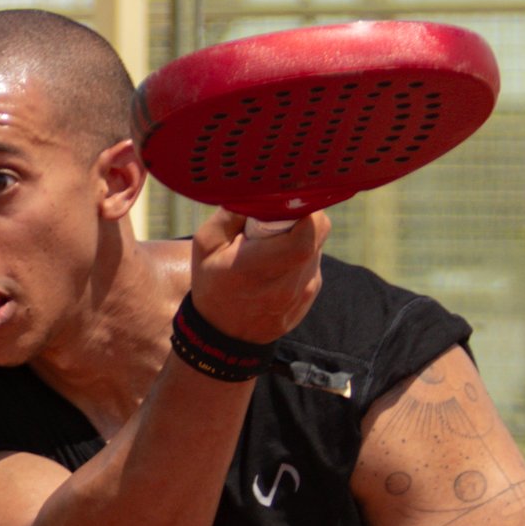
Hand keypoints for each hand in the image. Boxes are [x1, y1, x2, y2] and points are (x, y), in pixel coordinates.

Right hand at [188, 206, 327, 346]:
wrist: (224, 337)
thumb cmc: (212, 285)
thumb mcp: (206, 245)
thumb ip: (230, 214)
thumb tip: (256, 189)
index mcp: (261, 266)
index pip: (309, 229)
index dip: (303, 208)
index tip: (283, 202)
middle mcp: (290, 281)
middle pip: (318, 231)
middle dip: (301, 215)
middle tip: (275, 220)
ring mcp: (305, 290)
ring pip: (318, 245)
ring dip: (301, 235)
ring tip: (271, 246)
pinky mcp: (311, 295)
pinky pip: (314, 262)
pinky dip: (301, 255)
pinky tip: (276, 264)